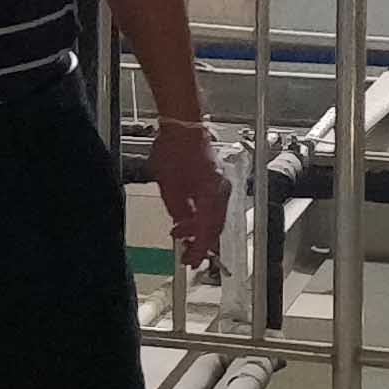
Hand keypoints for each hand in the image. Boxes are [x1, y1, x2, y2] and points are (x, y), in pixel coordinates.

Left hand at [147, 112, 232, 277]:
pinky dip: (200, 216)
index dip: (200, 249)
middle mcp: (221, 192)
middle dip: (201, 243)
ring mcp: (220, 186)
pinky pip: (211, 206)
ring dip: (198, 229)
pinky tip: (185, 218)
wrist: (182, 125)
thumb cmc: (174, 150)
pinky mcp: (215, 180)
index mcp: (211, 195)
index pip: (208, 231)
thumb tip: (181, 225)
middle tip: (188, 256)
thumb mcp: (168, 185)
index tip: (192, 262)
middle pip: (215, 227)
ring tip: (179, 235)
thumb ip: (176, 209)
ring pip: (213, 217)